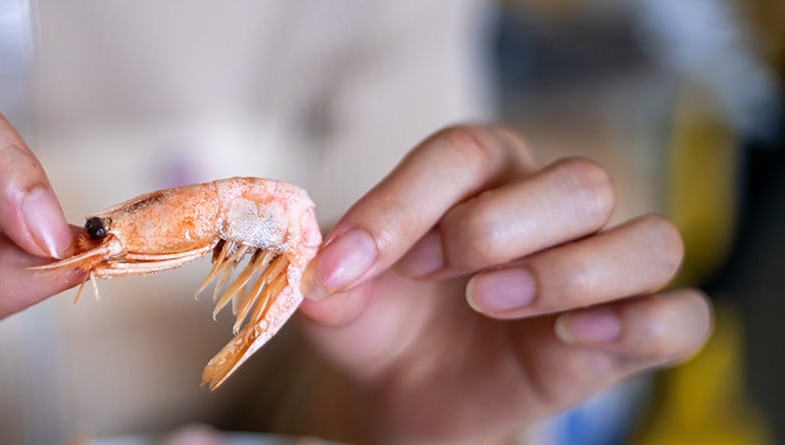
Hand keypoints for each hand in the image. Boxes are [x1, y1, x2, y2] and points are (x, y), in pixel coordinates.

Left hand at [300, 126, 711, 443]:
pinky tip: (573, 338)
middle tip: (427, 273)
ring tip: (491, 303)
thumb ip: (328, 281)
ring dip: (571, 273)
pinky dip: (642, 324)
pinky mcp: (624, 336)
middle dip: (497, 228)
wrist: (409, 394)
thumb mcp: (340, 305)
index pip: (465, 154)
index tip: (347, 260)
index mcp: (479, 175)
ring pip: (648, 240)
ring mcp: (597, 269)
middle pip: (577, 183)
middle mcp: (550, 208)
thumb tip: (313, 270)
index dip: (406, 202)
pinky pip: (681, 317)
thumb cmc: (382, 325)